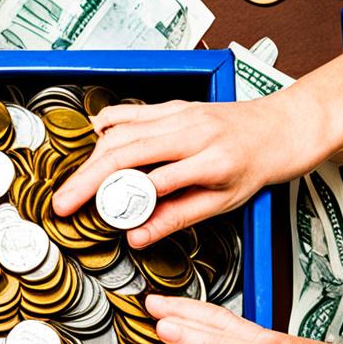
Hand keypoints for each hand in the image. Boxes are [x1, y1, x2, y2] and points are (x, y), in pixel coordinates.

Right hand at [52, 35, 342, 250]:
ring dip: (90, 159)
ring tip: (72, 186)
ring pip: (121, 131)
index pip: (155, 182)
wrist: (279, 128)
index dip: (121, 203)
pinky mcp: (172, 105)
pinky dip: (104, 129)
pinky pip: (129, 113)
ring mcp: (179, 113)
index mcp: (210, 160)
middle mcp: (191, 131)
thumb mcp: (222, 202)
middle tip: (62, 204)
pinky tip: (89, 148)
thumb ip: (176, 218)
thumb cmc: (254, 168)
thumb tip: (137, 238)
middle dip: (87, 179)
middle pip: (125, 152)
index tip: (95, 220)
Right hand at [137, 295, 342, 343]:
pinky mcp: (266, 335)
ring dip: (185, 310)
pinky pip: (228, 318)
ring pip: (219, 321)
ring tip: (153, 303)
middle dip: (179, 331)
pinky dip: (201, 309)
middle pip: (215, 340)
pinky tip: (183, 306)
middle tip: (148, 325)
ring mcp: (266, 339)